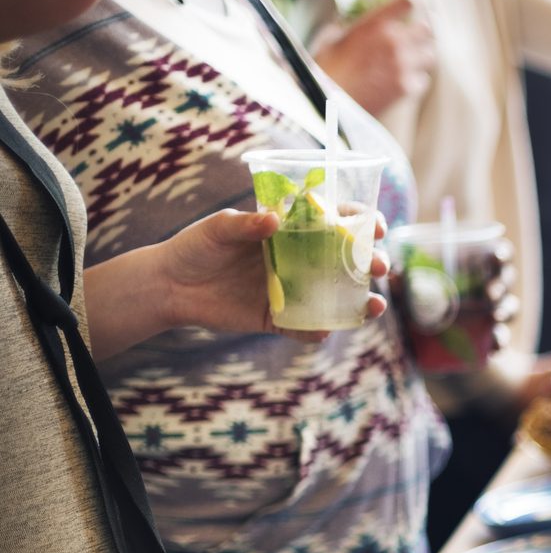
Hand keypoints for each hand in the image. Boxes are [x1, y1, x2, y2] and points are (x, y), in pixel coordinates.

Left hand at [158, 209, 388, 341]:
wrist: (168, 286)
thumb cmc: (194, 247)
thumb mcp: (217, 229)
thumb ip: (244, 224)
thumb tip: (274, 221)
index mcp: (291, 232)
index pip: (335, 223)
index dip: (361, 223)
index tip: (377, 226)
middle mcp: (299, 261)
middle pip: (347, 262)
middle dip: (371, 262)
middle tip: (380, 265)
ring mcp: (292, 291)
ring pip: (336, 297)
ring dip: (361, 301)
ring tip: (375, 305)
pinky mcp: (278, 319)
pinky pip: (306, 328)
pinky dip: (319, 331)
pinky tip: (327, 329)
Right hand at [310, 0, 434, 117]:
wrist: (328, 103)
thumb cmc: (324, 69)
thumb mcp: (332, 38)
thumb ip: (349, 27)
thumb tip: (355, 25)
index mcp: (375, 24)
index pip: (408, 1)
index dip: (413, 2)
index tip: (414, 5)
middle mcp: (394, 41)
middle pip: (426, 29)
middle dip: (420, 32)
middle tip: (415, 36)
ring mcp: (404, 65)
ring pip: (430, 55)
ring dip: (421, 56)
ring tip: (409, 60)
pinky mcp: (407, 87)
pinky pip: (424, 79)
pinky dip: (417, 79)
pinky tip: (403, 79)